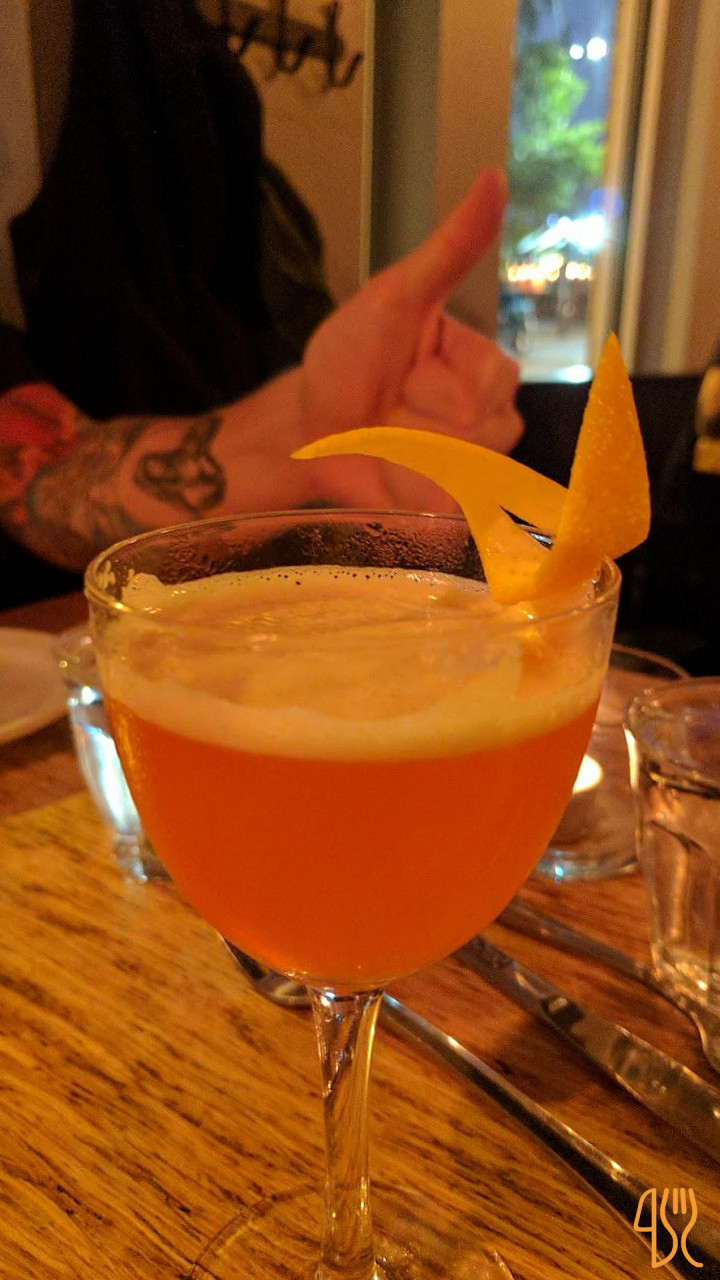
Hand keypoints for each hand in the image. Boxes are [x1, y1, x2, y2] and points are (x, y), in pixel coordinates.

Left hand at [299, 168, 522, 510]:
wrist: (305, 427)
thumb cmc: (348, 360)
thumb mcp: (396, 296)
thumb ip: (451, 248)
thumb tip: (493, 178)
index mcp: (485, 366)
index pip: (492, 381)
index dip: (436, 381)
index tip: (403, 371)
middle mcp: (490, 416)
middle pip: (488, 429)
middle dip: (422, 417)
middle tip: (389, 406)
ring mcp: (473, 468)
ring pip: (469, 469)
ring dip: (411, 453)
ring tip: (386, 438)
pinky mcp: (450, 508)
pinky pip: (452, 506)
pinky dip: (410, 489)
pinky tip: (387, 474)